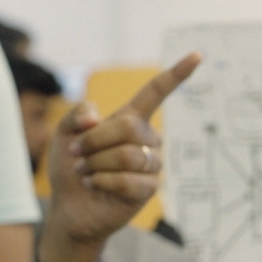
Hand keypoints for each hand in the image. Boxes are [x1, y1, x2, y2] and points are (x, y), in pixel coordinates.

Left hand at [44, 53, 201, 247]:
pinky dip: (103, 181)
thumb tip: (95, 118)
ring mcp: (150, 164)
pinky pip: (128, 180)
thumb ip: (77, 115)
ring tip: (85, 171)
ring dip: (97, 163)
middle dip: (96, 140)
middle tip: (78, 153)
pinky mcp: (149, 189)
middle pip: (130, 127)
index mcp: (129, 119)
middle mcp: (146, 139)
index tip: (197, 55)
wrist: (68, 206)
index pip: (156, 92)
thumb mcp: (64, 134)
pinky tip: (94, 185)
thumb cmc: (70, 167)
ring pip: (128, 155)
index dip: (176, 74)